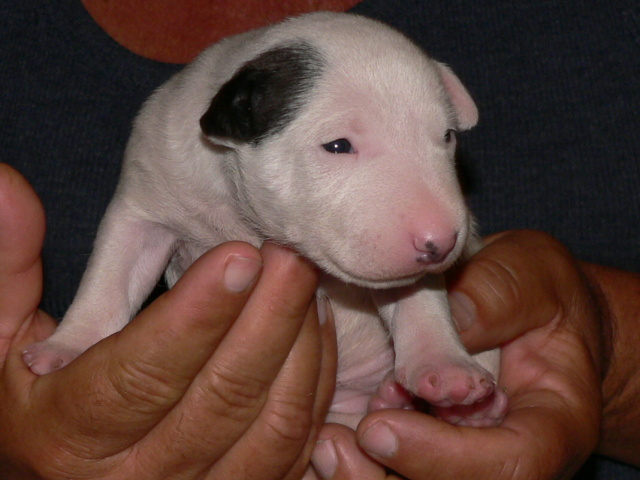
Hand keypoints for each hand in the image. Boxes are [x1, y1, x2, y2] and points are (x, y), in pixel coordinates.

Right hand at [0, 164, 336, 479]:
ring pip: (273, 427)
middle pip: (221, 400)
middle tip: (290, 253)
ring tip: (306, 279)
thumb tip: (6, 187)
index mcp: (71, 434)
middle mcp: (138, 478)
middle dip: (265, 320)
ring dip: (299, 347)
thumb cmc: (34, 393)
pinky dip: (315, 381)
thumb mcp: (1, 331)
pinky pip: (297, 443)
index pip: (139, 376)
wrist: (64, 468)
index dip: (194, 316)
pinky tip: (315, 323)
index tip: (238, 255)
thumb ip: (7, 264)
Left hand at [310, 230, 602, 478]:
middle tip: (336, 445)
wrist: (523, 308)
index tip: (383, 425)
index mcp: (548, 423)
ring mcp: (460, 454)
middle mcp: (502, 453)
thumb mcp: (528, 274)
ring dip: (364, 479)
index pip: (512, 466)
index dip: (446, 459)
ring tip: (326, 444)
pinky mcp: (424, 446)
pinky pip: (387, 471)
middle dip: (396, 476)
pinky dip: (355, 467)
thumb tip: (438, 366)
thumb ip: (494, 303)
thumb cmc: (533, 289)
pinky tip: (324, 439)